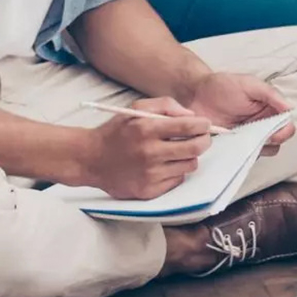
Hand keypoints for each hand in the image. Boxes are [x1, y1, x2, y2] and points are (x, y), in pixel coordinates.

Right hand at [81, 97, 212, 199]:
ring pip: (189, 165)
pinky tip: (164, 165)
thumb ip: (166, 105)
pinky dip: (176, 171)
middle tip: (202, 137)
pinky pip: (177, 180)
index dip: (203, 125)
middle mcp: (149, 153)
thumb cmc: (116, 132)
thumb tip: (192, 116)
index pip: (187, 127)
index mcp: (146, 129)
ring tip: (178, 151)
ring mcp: (150, 174)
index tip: (205, 124)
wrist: (91, 159)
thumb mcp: (136, 108)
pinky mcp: (149, 191)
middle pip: (195, 148)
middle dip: (204, 141)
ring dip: (189, 157)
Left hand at [183, 72, 295, 154]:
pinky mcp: (233, 148)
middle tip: (254, 136)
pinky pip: (242, 158)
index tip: (274, 133)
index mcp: (270, 110)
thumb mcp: (249, 84)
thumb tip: (291, 107)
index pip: (287, 127)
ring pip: (260, 152)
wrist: (195, 94)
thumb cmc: (223, 85)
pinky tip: (230, 146)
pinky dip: (239, 156)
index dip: (284, 132)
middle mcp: (261, 126)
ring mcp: (247, 138)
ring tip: (240, 139)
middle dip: (269, 143)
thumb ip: (271, 94)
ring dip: (254, 150)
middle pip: (277, 143)